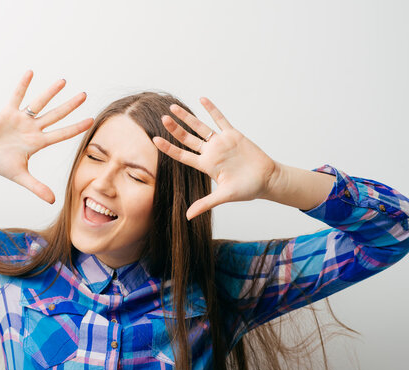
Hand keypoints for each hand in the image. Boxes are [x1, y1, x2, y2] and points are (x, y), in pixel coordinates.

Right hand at [0, 70, 93, 203]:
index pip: (62, 134)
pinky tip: (31, 72)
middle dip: (70, 106)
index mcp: (37, 142)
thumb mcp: (20, 177)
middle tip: (85, 95)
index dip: (76, 128)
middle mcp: (32, 128)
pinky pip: (17, 96)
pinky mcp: (7, 112)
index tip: (91, 120)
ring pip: (39, 103)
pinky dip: (23, 85)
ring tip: (64, 81)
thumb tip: (53, 201)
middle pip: (55, 115)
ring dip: (50, 92)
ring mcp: (21, 119)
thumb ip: (37, 187)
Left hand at [152, 98, 277, 219]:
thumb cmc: (247, 189)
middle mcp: (210, 152)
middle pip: (187, 138)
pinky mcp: (233, 135)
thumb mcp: (224, 197)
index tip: (154, 140)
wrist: (267, 180)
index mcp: (206, 165)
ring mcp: (221, 142)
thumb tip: (188, 217)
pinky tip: (202, 99)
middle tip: (162, 119)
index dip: (168, 148)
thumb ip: (205, 204)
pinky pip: (220, 119)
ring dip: (187, 117)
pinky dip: (211, 109)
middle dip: (175, 129)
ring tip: (172, 107)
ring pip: (200, 127)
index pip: (182, 155)